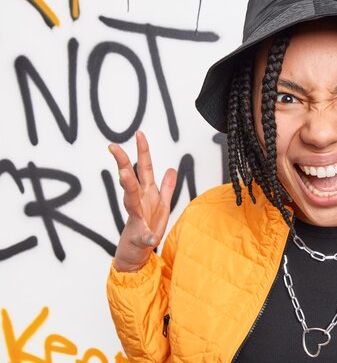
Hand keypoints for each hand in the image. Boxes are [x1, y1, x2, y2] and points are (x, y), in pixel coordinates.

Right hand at [108, 131, 176, 272]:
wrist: (136, 254)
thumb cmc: (148, 227)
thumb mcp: (162, 205)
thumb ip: (166, 187)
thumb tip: (171, 168)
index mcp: (146, 194)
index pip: (144, 168)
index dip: (143, 151)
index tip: (139, 133)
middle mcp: (138, 203)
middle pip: (130, 180)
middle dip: (123, 162)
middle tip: (113, 147)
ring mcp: (136, 220)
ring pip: (130, 201)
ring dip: (128, 188)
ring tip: (124, 176)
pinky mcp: (139, 238)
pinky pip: (145, 237)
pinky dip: (148, 237)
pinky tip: (151, 238)